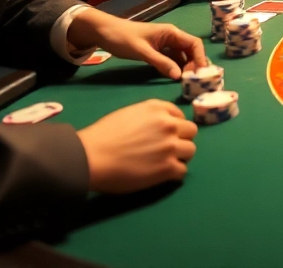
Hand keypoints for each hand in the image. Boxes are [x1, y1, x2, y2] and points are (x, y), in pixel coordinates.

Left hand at [68, 9, 208, 79]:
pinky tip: (176, 78)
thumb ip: (161, 63)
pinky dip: (176, 69)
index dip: (201, 58)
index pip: (194, 44)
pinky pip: (172, 60)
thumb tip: (179, 76)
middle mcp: (171, 38)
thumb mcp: (142, 51)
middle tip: (195, 80)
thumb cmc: (123, 37)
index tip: (202, 73)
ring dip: (187, 68)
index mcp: (171, 33)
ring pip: (183, 57)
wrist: (104, 32)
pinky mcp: (158, 51)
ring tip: (188, 82)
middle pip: (191, 51)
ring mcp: (165, 45)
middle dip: (196, 64)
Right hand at [78, 100, 197, 193]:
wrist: (92, 157)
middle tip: (167, 149)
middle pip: (191, 131)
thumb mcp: (129, 114)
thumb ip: (149, 117)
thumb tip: (157, 127)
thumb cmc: (103, 135)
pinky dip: (174, 173)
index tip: (165, 135)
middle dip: (181, 139)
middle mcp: (169, 124)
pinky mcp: (168, 167)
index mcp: (157, 108)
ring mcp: (170, 146)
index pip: (180, 116)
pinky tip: (162, 175)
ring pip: (191, 150)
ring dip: (180, 156)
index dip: (174, 126)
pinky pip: (183, 171)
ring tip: (164, 162)